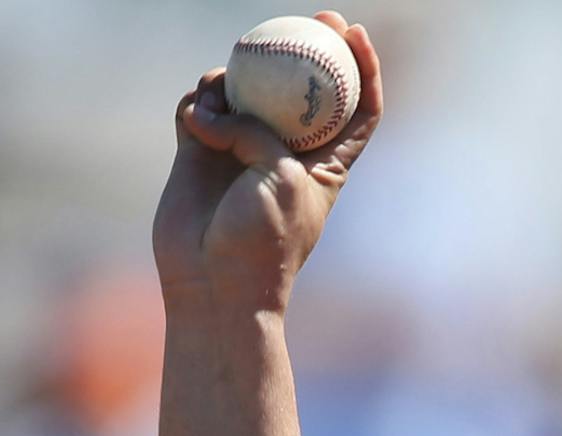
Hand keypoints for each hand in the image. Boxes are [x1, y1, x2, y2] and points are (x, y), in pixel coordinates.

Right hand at [152, 10, 381, 311]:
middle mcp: (285, 151)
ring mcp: (240, 149)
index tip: (356, 35)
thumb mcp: (282, 178)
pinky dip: (199, 104)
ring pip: (241, 90)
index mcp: (327, 163)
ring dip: (232, 82)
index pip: (357, 109)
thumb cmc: (263, 240)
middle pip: (300, 88)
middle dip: (303, 48)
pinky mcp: (199, 152)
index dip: (364, 70)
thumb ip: (263, 133)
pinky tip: (197, 118)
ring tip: (221, 102)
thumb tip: (224, 110)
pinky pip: (199, 108)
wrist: (213, 283)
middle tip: (303, 18)